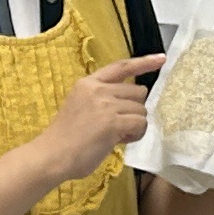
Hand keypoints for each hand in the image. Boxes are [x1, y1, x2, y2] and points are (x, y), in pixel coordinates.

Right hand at [35, 54, 162, 184]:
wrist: (51, 155)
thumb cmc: (64, 139)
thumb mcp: (80, 107)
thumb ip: (102, 101)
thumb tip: (128, 107)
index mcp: (87, 83)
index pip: (121, 67)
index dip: (144, 63)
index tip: (161, 58)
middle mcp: (98, 89)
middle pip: (138, 92)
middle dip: (134, 109)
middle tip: (120, 126)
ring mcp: (106, 104)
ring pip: (141, 110)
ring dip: (134, 125)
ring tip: (116, 136)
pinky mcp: (113, 122)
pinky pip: (140, 124)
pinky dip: (135, 135)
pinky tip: (120, 141)